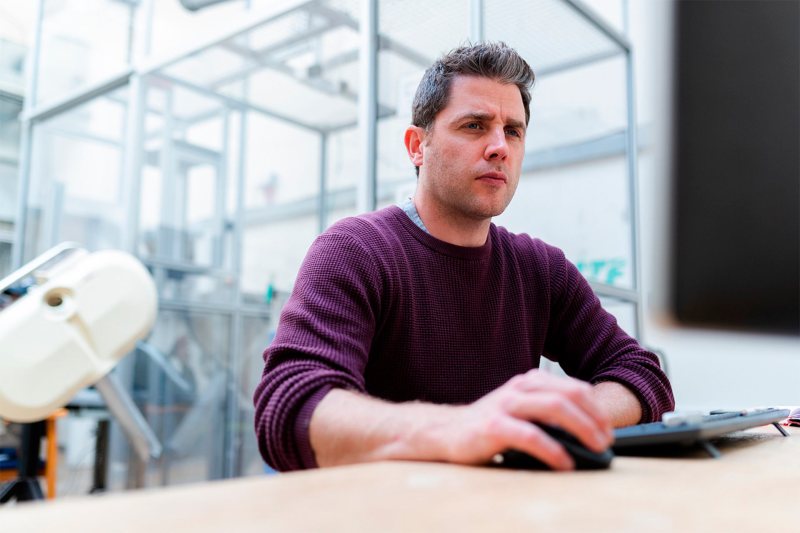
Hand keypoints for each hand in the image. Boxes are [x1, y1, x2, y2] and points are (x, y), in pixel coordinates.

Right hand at [440, 369, 612, 469]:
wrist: (446, 431)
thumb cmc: (489, 423)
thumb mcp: (520, 409)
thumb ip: (546, 411)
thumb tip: (587, 430)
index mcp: (529, 381)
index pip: (573, 388)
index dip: (596, 408)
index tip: (608, 429)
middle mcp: (518, 388)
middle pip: (568, 395)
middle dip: (594, 418)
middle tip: (607, 440)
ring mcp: (505, 405)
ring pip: (553, 408)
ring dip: (581, 428)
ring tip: (595, 448)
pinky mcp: (493, 427)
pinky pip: (530, 435)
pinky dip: (552, 450)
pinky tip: (564, 463)